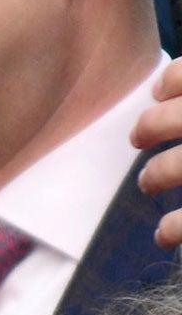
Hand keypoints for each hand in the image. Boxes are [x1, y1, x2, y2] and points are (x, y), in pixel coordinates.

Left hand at [131, 60, 181, 237]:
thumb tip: (166, 93)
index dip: (173, 80)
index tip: (157, 93)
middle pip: (180, 117)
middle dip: (154, 124)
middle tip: (137, 138)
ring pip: (180, 165)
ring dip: (158, 172)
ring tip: (145, 182)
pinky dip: (176, 227)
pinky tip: (162, 234)